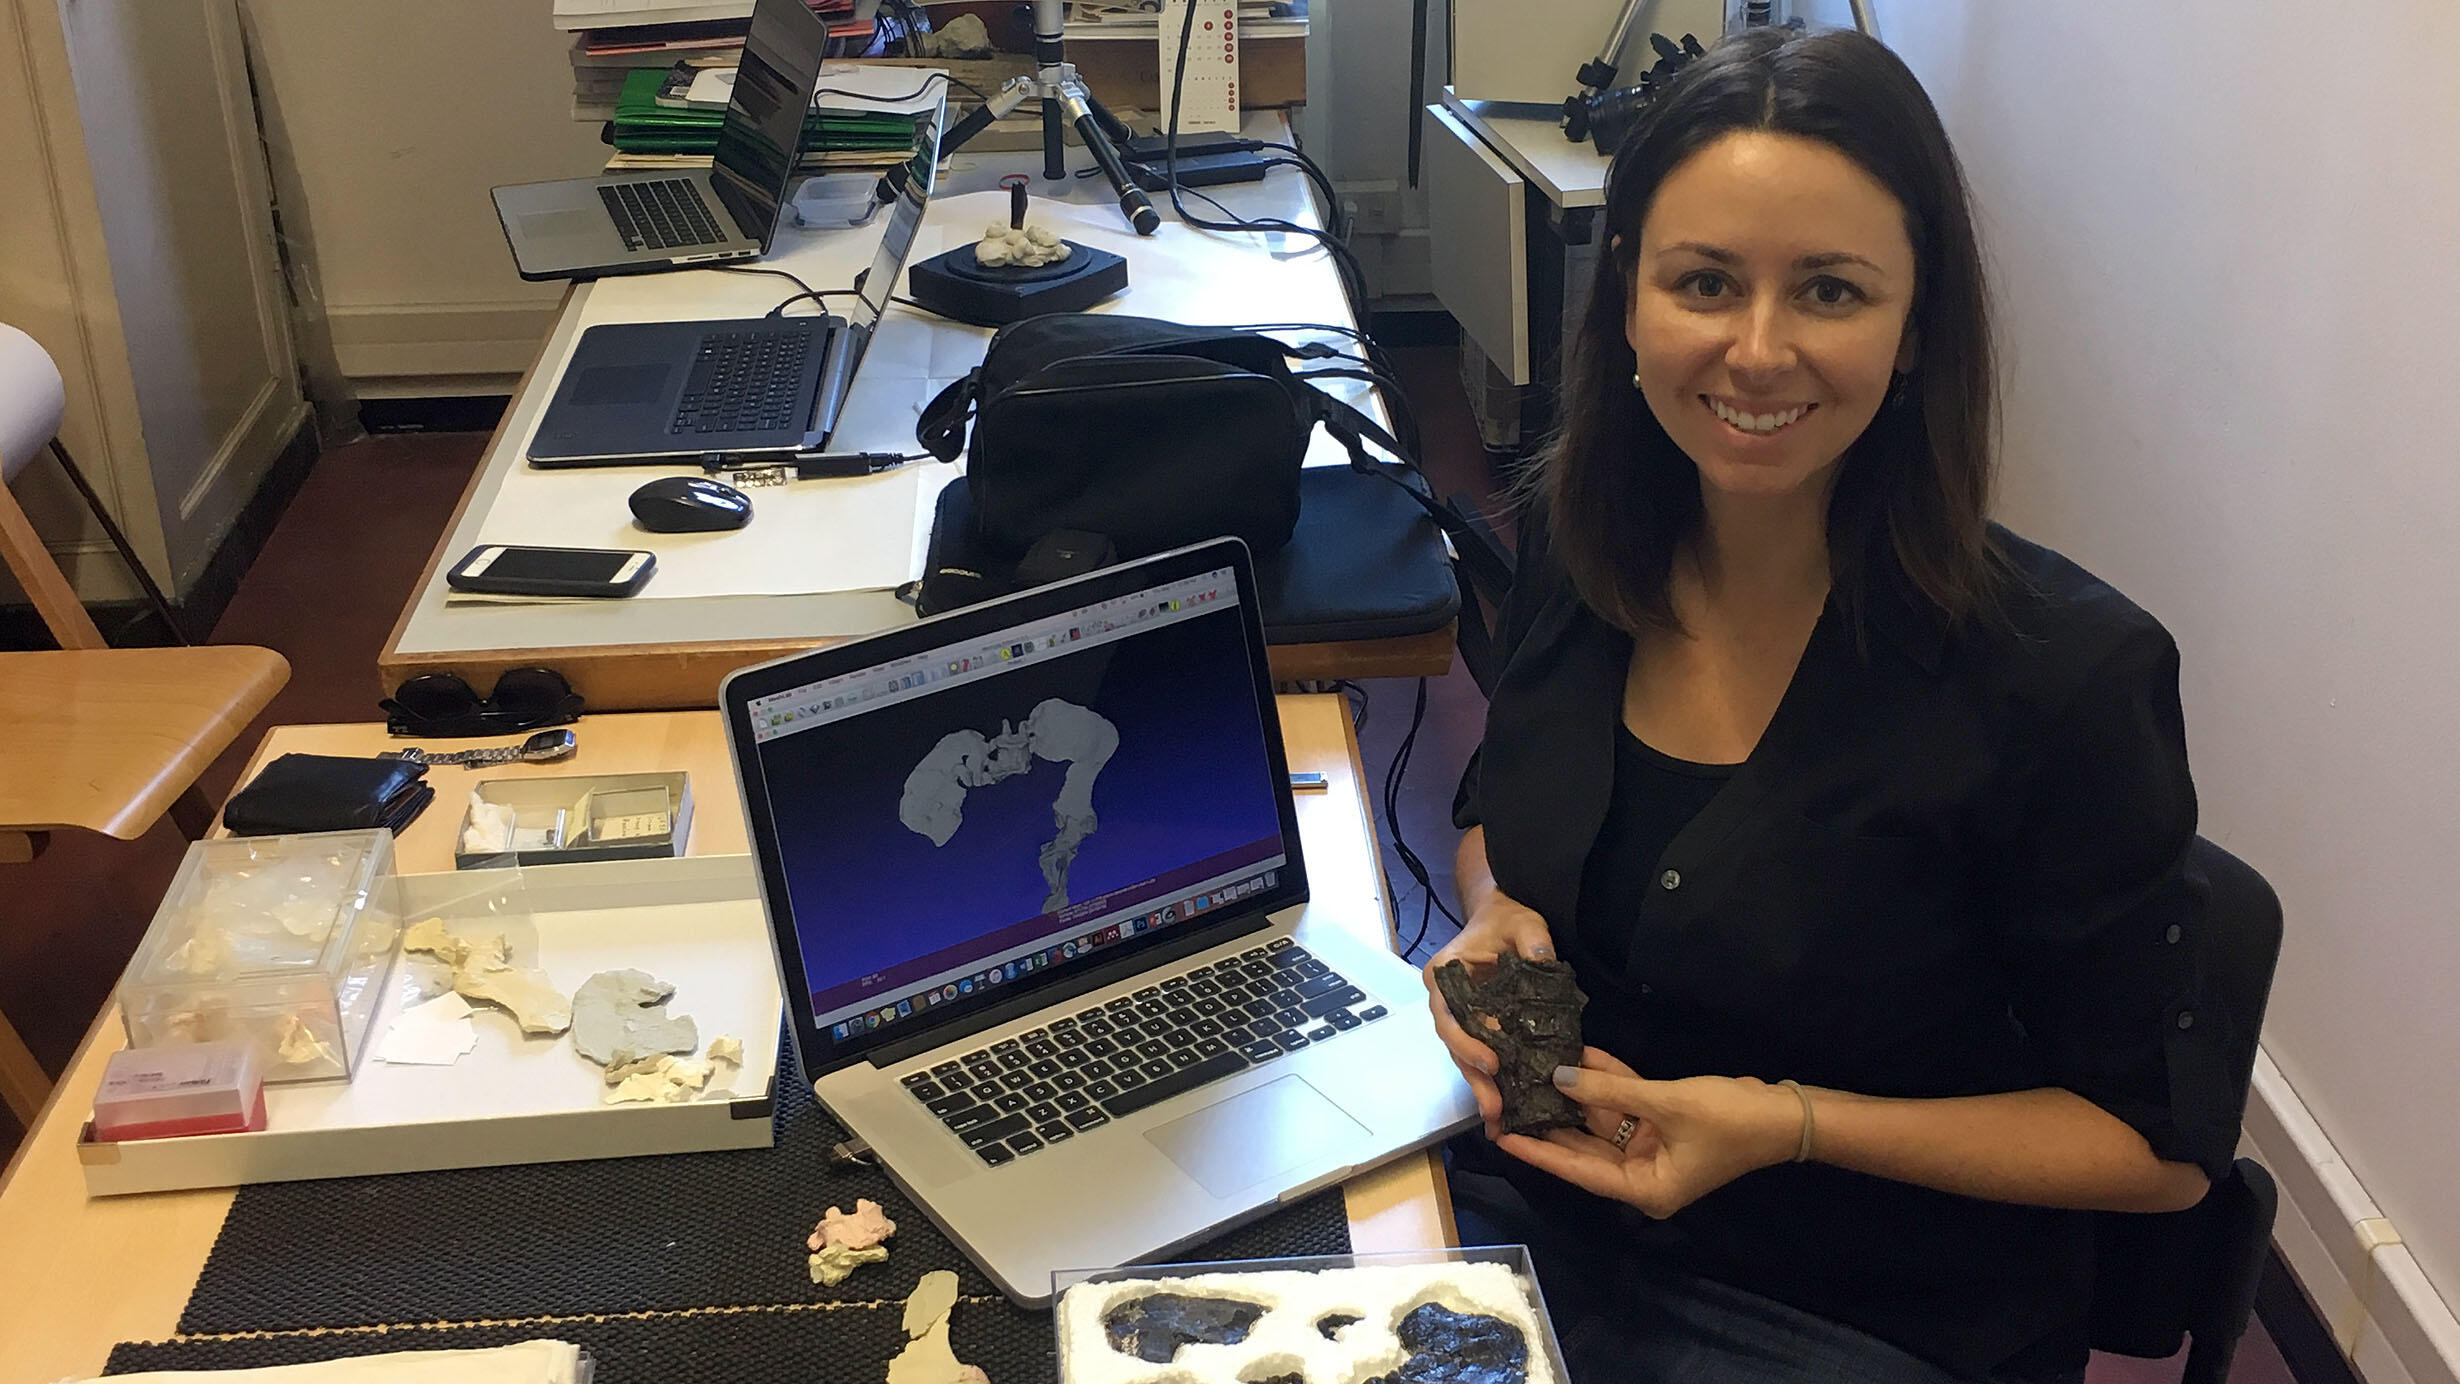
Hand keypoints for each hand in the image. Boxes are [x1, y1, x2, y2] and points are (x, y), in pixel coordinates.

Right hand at [1422, 887, 1555, 1139]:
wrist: (1500, 912)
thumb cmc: (1507, 916)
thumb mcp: (1524, 923)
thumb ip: (1533, 943)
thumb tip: (1543, 964)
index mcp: (1445, 973)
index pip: (1449, 1014)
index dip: (1467, 1041)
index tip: (1492, 1062)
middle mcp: (1443, 998)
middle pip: (1454, 1044)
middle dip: (1474, 1077)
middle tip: (1494, 1108)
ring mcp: (1457, 1013)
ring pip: (1463, 1055)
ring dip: (1480, 1085)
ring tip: (1498, 1117)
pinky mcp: (1475, 1023)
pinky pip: (1477, 1053)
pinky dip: (1489, 1077)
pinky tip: (1505, 1103)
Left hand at [1498, 1048, 1803, 1217]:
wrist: (1785, 1113)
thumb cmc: (1729, 1120)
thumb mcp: (1666, 1103)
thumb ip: (1610, 1091)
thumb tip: (1559, 1077)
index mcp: (1644, 1188)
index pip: (1578, 1169)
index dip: (1539, 1152)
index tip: (1501, 1138)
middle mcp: (1643, 1173)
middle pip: (1585, 1146)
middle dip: (1549, 1120)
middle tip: (1505, 1101)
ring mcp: (1653, 1148)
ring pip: (1602, 1120)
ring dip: (1576, 1094)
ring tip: (1531, 1071)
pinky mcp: (1663, 1122)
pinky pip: (1625, 1103)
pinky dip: (1607, 1081)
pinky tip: (1578, 1056)